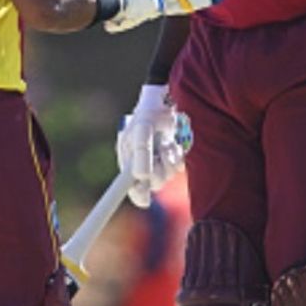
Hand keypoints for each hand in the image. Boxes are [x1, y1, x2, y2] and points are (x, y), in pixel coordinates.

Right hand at [117, 85, 186, 207]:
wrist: (165, 105)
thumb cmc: (147, 116)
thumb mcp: (141, 131)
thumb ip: (141, 153)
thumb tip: (141, 177)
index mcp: (128, 162)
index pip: (131, 187)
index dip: (138, 195)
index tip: (145, 200)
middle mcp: (141, 167)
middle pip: (152, 184)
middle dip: (159, 170)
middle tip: (160, 153)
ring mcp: (157, 164)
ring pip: (167, 176)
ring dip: (169, 160)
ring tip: (165, 143)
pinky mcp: (171, 160)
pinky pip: (177, 168)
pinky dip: (177, 156)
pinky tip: (172, 143)